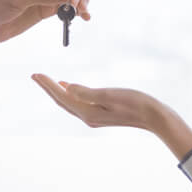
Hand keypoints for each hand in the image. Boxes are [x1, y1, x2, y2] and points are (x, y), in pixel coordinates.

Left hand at [31, 75, 155, 129]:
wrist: (155, 117)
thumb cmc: (136, 103)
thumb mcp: (110, 94)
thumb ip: (87, 92)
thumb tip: (67, 88)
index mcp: (88, 112)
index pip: (62, 97)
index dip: (48, 85)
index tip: (35, 74)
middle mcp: (88, 117)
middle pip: (62, 101)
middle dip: (48, 88)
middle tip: (35, 76)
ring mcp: (95, 117)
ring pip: (69, 103)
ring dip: (57, 91)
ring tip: (47, 81)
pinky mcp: (102, 114)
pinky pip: (79, 103)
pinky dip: (70, 94)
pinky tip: (69, 87)